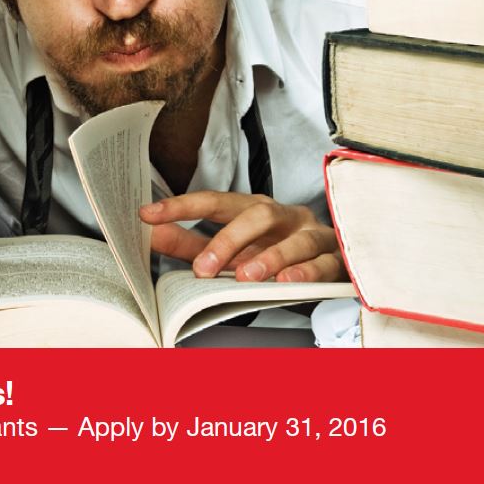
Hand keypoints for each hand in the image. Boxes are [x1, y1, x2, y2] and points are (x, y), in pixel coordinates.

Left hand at [140, 192, 346, 282]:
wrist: (335, 258)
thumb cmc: (277, 250)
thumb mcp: (232, 249)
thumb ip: (191, 244)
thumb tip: (151, 234)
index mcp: (254, 210)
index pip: (215, 202)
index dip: (181, 207)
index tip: (148, 215)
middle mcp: (284, 217)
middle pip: (257, 215)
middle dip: (228, 239)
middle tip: (203, 267)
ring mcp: (312, 236)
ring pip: (294, 239)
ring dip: (269, 257)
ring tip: (246, 277)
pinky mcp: (336, 259)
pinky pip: (323, 263)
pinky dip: (306, 272)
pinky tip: (289, 281)